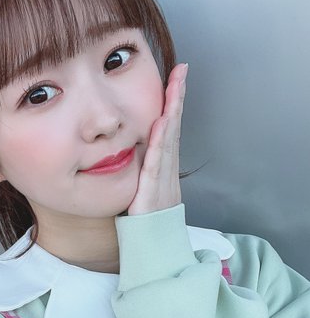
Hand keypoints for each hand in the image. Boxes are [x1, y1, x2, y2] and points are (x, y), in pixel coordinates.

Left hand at [128, 63, 187, 215]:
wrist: (152, 246)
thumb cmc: (145, 221)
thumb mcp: (143, 189)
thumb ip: (142, 170)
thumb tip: (135, 149)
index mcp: (164, 167)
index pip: (169, 129)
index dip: (173, 104)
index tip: (176, 79)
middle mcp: (167, 169)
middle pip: (174, 128)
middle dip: (178, 98)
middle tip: (182, 71)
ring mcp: (163, 179)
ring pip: (169, 140)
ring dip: (173, 111)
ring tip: (176, 86)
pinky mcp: (153, 191)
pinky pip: (157, 162)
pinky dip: (161, 141)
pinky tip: (162, 122)